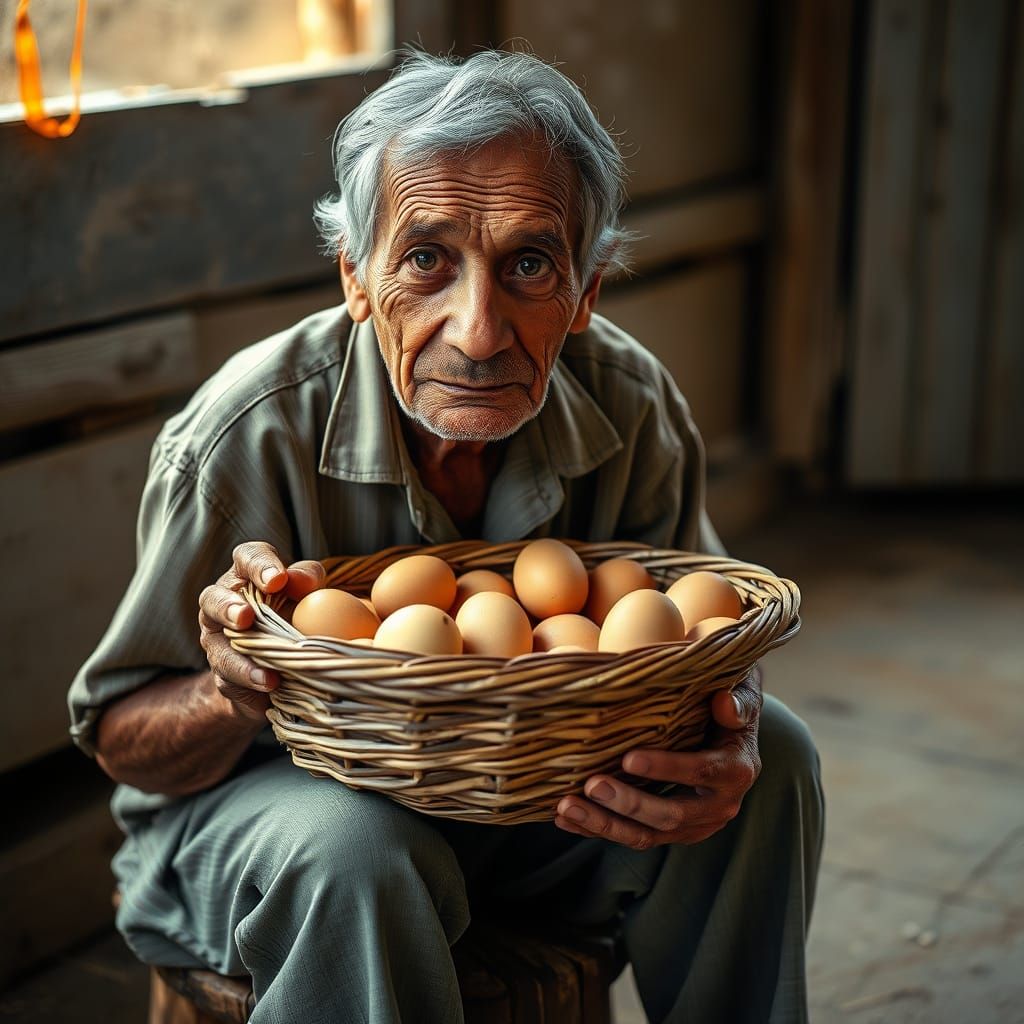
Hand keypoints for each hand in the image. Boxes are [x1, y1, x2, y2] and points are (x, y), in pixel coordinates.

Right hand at [198, 541, 324, 720]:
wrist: (285, 666)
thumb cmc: (297, 615)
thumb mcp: (308, 593)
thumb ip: (308, 579)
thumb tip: (305, 580)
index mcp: (246, 575)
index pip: (247, 557)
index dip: (259, 564)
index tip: (277, 579)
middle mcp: (223, 603)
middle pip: (212, 598)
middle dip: (227, 607)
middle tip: (245, 617)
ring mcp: (217, 639)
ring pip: (217, 644)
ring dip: (238, 656)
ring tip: (264, 667)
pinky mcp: (223, 672)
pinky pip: (229, 676)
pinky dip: (250, 680)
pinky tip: (270, 683)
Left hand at [554, 668, 762, 848]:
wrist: (728, 729)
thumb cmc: (726, 698)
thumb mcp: (741, 692)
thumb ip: (736, 699)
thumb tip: (724, 702)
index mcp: (736, 770)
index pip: (700, 771)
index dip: (665, 767)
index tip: (627, 759)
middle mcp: (719, 805)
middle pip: (671, 814)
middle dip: (628, 803)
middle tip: (592, 784)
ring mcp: (693, 824)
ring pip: (647, 835)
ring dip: (604, 824)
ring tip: (567, 807)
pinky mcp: (670, 832)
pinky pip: (632, 837)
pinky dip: (597, 829)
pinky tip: (563, 818)